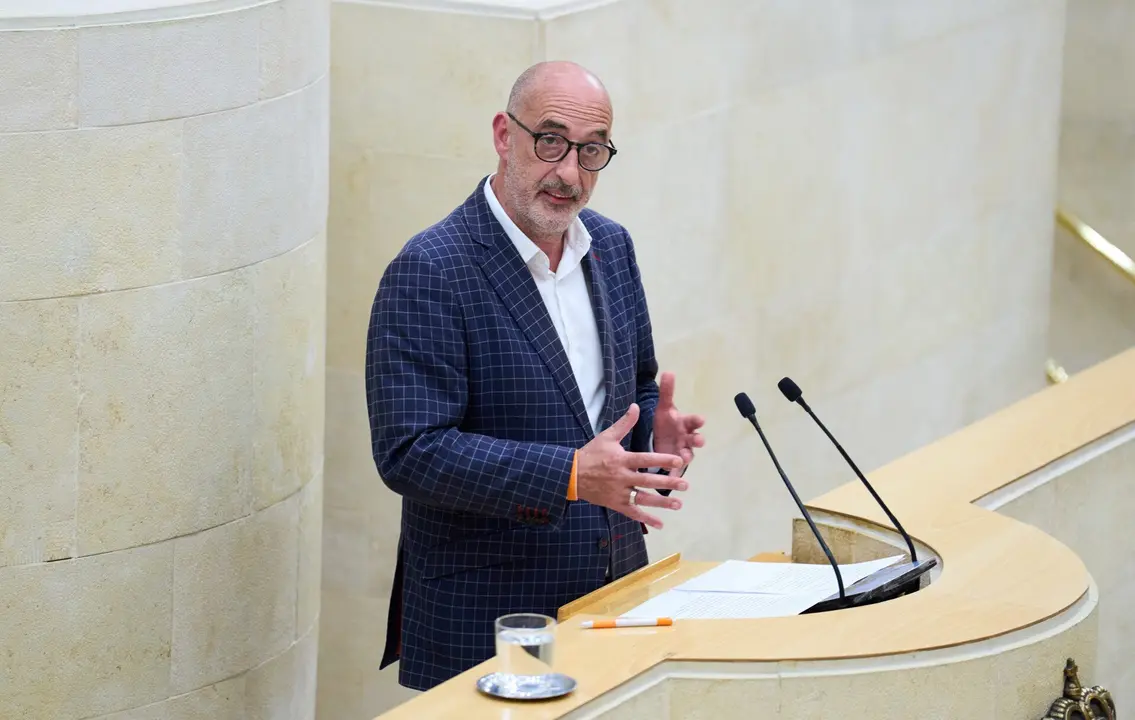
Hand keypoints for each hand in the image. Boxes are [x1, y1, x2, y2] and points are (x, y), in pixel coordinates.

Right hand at [575, 403, 687, 528]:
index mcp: (622, 459)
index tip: (678, 461)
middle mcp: (622, 477)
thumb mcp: (607, 436)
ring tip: (678, 504)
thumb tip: (635, 405)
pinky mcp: (616, 504)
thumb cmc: (591, 453)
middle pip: (648, 481)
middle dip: (668, 483)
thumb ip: (624, 423)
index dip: (662, 460)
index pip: (645, 459)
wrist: (571, 474)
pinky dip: (646, 519)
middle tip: (685, 485)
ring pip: (643, 499)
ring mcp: (619, 492)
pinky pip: (633, 512)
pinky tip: (660, 524)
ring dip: (661, 502)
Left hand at [652, 371, 704, 466]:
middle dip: (698, 440)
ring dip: (688, 456)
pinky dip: (676, 472)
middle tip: (698, 440)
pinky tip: (672, 476)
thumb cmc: (667, 422)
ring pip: (689, 454)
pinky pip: (677, 468)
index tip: (701, 419)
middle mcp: (687, 437)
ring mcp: (683, 450)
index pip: (694, 420)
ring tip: (686, 458)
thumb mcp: (664, 407)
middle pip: (696, 438)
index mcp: (685, 423)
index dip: (697, 420)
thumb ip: (667, 392)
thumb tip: (668, 371)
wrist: (660, 438)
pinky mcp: (675, 462)